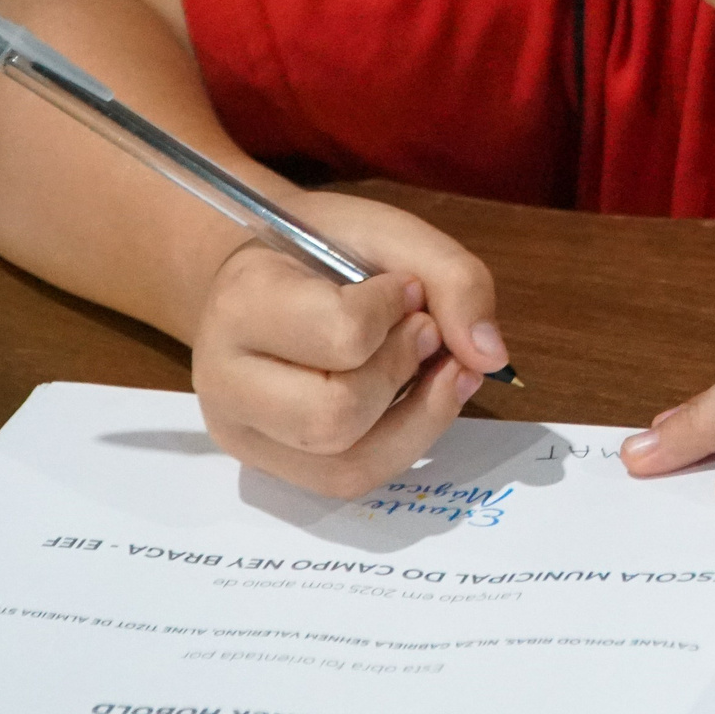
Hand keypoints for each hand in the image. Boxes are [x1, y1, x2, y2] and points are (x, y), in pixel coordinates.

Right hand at [190, 190, 508, 497]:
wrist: (264, 274)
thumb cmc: (323, 249)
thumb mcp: (388, 233)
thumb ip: (451, 278)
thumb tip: (491, 356)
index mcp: (243, 302)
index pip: (340, 334)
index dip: (394, 311)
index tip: (404, 285)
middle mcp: (223, 379)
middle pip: (334, 416)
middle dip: (402, 372)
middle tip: (422, 329)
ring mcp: (242, 432)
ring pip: (345, 465)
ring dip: (416, 416)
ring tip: (431, 366)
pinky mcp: (270, 466)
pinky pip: (349, 480)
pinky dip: (404, 442)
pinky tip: (422, 399)